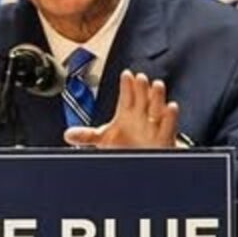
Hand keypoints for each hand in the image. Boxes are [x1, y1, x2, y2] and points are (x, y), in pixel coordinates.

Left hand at [63, 71, 179, 149]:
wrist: (139, 161)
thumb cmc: (125, 145)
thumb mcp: (104, 139)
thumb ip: (87, 136)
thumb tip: (67, 134)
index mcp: (127, 112)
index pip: (127, 96)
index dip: (127, 86)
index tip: (126, 75)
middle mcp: (142, 116)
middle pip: (142, 98)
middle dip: (142, 88)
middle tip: (140, 77)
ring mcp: (154, 126)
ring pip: (157, 108)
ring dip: (158, 97)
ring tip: (157, 85)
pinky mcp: (164, 138)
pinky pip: (168, 127)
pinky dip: (170, 118)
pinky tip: (170, 108)